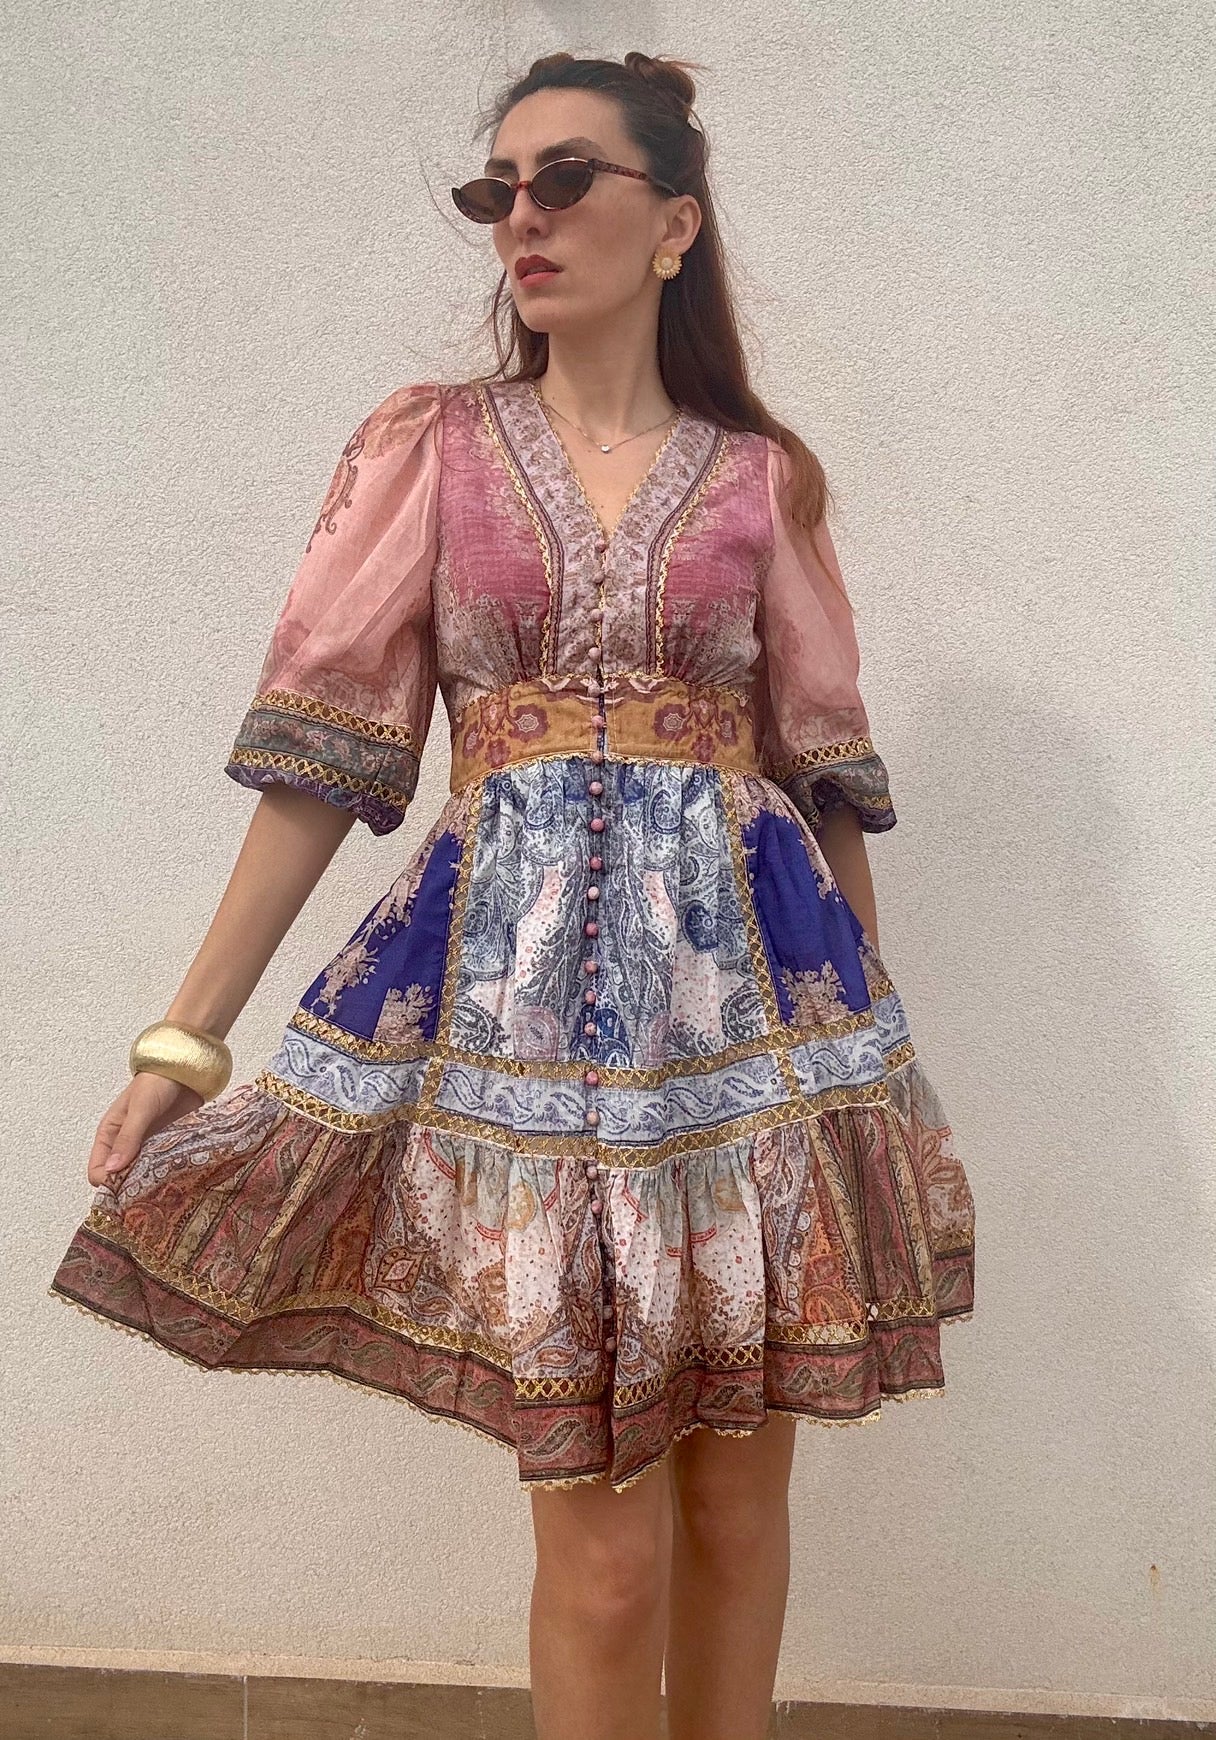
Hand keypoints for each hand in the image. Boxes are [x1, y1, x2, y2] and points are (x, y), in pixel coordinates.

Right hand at [86, 1072, 204, 1188]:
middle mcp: (124, 1146)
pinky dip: (164, 1175)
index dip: (107, 1184)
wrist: (184, 1071)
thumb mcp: (140, 1109)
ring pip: (140, 1177)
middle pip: (119, 1179)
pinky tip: (174, 1180)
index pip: (97, 1171)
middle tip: (146, 1195)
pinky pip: (160, 1169)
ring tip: (162, 1190)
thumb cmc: (156, 1082)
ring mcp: (146, 1149)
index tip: (124, 1190)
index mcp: (108, 1136)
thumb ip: (128, 1138)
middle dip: (129, 1189)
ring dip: (148, 1184)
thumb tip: (112, 1170)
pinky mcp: (165, 1148)